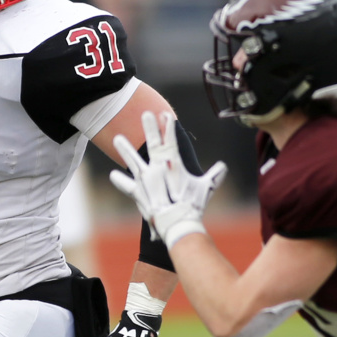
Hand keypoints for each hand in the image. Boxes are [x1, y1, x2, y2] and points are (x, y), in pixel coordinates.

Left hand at [111, 110, 227, 247]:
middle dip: (149, 127)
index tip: (165, 114)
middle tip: (145, 113)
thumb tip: (223, 167)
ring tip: (116, 138)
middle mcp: (157, 168)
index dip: (168, 127)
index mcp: (173, 164)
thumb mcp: (206, 188)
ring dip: (124, 149)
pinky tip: (113, 175)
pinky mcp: (138, 192)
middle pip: (152, 142)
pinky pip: (126, 185)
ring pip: (132, 159)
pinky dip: (120, 181)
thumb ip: (214, 176)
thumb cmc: (192, 205)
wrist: (177, 222)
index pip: (171, 140)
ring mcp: (145, 179)